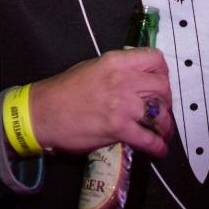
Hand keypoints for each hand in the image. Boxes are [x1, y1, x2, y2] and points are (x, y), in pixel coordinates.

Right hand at [29, 48, 173, 157]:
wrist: (42, 113)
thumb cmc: (64, 90)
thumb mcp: (94, 67)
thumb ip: (119, 69)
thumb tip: (138, 77)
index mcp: (117, 61)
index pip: (155, 59)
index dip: (162, 72)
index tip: (160, 83)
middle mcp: (123, 80)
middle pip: (163, 87)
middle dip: (166, 100)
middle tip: (161, 109)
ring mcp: (122, 104)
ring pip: (160, 113)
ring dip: (165, 125)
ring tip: (163, 131)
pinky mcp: (118, 128)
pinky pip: (148, 138)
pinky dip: (158, 146)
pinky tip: (159, 149)